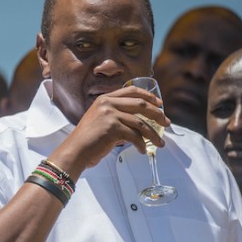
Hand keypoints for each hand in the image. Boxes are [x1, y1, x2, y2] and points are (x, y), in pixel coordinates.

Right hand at [51, 84, 168, 175]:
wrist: (74, 151)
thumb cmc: (87, 140)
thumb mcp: (99, 120)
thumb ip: (115, 115)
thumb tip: (139, 121)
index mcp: (105, 99)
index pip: (132, 91)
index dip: (149, 96)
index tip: (159, 104)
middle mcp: (107, 103)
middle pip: (141, 104)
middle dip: (158, 114)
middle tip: (166, 123)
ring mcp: (110, 115)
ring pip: (141, 123)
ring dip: (154, 134)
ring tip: (160, 143)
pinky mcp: (112, 128)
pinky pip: (135, 136)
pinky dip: (142, 144)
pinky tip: (143, 150)